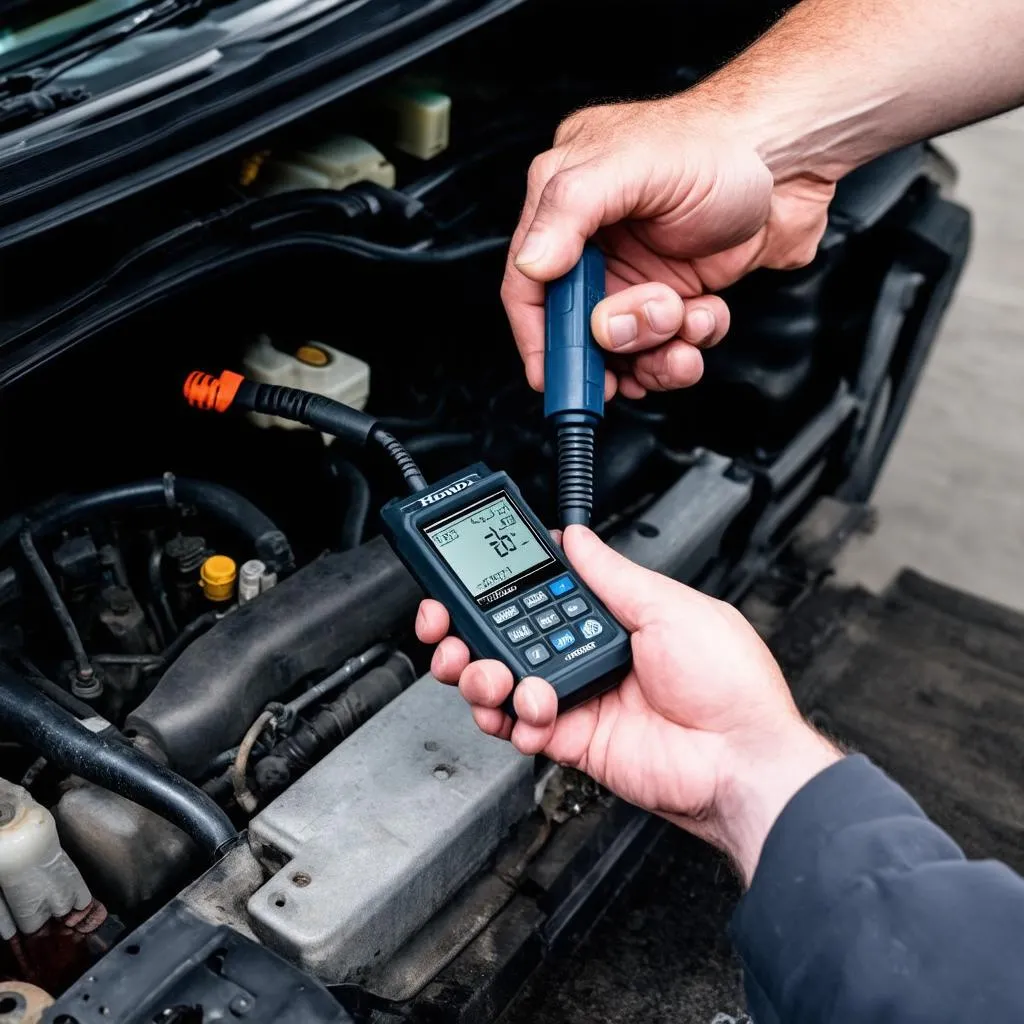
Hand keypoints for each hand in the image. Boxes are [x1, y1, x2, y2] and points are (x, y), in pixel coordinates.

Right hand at [415, 526, 839, 882]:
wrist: (740, 758)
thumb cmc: (728, 683)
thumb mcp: (668, 607)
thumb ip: (612, 575)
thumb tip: (578, 537)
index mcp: (612, 617)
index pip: (540, 593)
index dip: (500, 586)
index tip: (468, 577)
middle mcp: (588, 655)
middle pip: (507, 638)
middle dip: (467, 631)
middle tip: (446, 628)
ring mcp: (578, 698)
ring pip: (503, 682)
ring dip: (482, 675)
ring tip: (492, 675)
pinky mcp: (573, 740)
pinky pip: (521, 728)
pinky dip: (510, 720)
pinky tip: (526, 710)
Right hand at [502, 94, 835, 399]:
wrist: (796, 160)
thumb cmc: (721, 144)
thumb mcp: (635, 164)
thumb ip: (571, 210)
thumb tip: (531, 264)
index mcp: (567, 202)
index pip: (529, 283)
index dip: (537, 335)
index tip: (550, 377)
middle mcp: (597, 242)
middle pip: (579, 326)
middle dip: (614, 341)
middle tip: (650, 327)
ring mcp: (638, 273)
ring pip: (625, 346)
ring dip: (655, 351)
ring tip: (685, 320)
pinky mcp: (677, 294)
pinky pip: (668, 346)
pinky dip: (687, 345)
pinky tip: (706, 313)